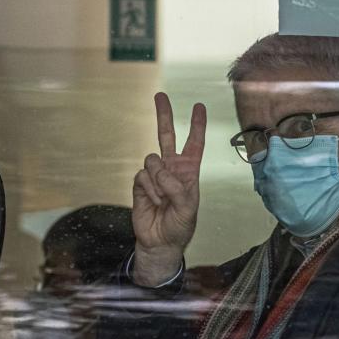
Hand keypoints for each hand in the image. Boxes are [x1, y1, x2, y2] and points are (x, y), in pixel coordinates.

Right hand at [131, 92, 205, 285]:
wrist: (160, 242)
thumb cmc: (180, 225)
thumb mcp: (188, 208)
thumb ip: (176, 187)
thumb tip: (158, 170)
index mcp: (189, 171)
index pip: (194, 143)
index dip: (197, 125)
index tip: (198, 107)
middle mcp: (172, 168)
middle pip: (167, 136)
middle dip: (164, 115)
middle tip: (160, 95)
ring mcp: (155, 175)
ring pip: (152, 160)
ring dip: (158, 181)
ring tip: (162, 199)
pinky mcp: (140, 184)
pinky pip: (142, 176)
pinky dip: (148, 190)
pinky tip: (152, 202)